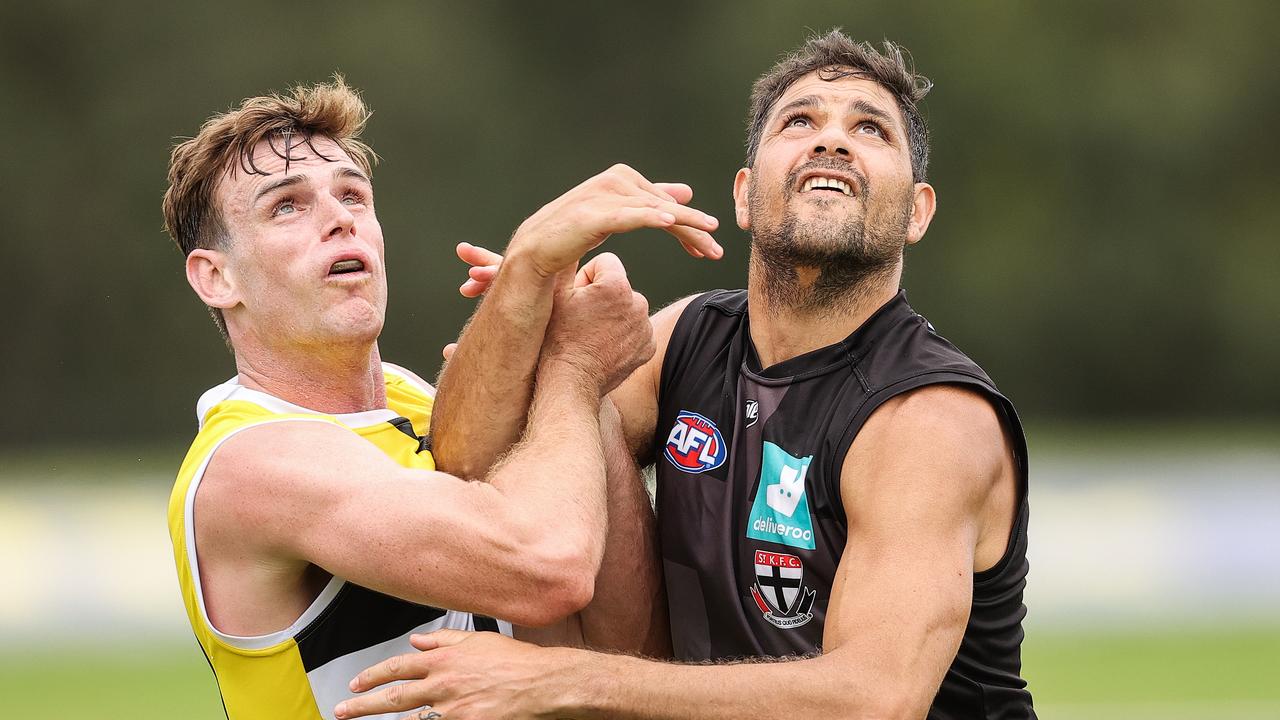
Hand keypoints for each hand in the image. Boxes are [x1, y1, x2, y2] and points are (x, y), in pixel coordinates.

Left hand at [335, 630, 570, 719]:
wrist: (542, 683)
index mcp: (444, 659)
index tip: (357, 684)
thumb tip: (417, 640)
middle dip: (363, 705)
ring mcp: (452, 709)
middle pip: (394, 697)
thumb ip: (443, 639)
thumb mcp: (477, 640)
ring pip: (411, 718)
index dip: (372, 676)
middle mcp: (443, 684)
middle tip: (343, 710)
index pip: (397, 667)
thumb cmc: (516, 661)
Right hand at [508, 165, 721, 276]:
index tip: (710, 245)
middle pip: (663, 207)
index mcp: (620, 180)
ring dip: (684, 227)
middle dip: (693, 229)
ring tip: (708, 239)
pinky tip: (672, 223)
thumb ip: (649, 202)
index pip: (663, 202)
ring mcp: (603, 196)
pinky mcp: (594, 215)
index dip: (689, 224)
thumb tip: (686, 192)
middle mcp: (614, 182)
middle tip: (717, 251)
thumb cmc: (571, 235)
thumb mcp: (616, 216)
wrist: (534, 249)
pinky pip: (630, 215)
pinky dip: (652, 218)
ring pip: (654, 212)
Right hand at [542, 252, 654, 396]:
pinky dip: (625, 335)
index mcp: (616, 285)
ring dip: (614, 315)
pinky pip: (637, 330)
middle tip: (583, 319)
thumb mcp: (555, 295)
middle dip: (603, 296)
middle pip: (619, 286)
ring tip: (592, 334)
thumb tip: (568, 237)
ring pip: (628, 308)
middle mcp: (638, 302)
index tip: (577, 297)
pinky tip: (606, 345)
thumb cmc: (557, 338)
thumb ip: (566, 261)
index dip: (587, 278)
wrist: (570, 383)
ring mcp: (646, 327)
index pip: (606, 263)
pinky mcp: (649, 347)